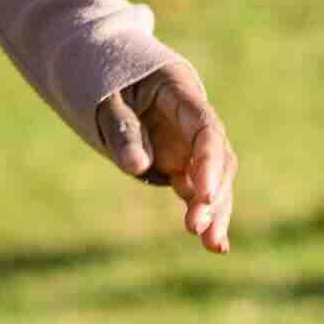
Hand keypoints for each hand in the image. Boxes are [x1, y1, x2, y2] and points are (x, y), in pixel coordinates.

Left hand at [93, 48, 235, 252]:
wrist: (109, 78)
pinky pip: (197, 193)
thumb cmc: (106, 81)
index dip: (208, 160)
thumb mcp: (105, 99)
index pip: (205, 127)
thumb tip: (137, 167)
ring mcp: (189, 145)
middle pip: (217, 158)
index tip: (204, 193)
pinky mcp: (181, 166)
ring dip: (214, 212)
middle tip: (197, 226)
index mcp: (180, 93)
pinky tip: (216, 246)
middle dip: (213, 193)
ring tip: (213, 245)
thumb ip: (121, 129)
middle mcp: (192, 122)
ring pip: (213, 180)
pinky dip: (204, 215)